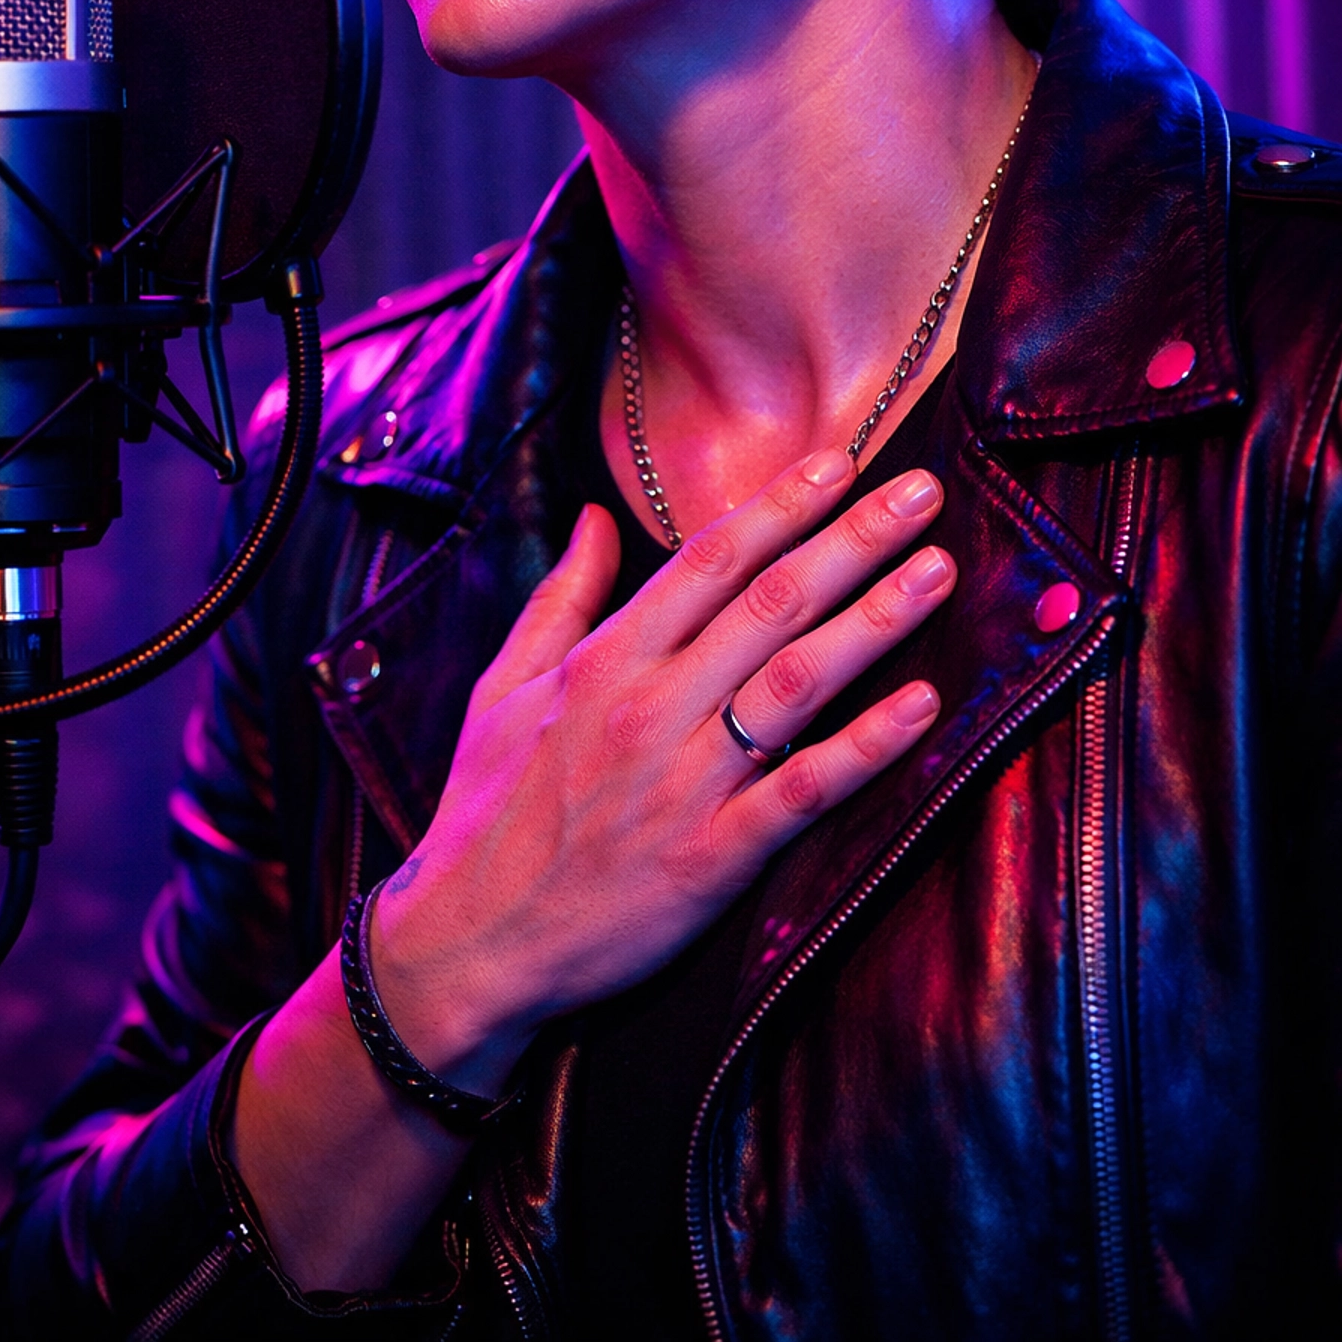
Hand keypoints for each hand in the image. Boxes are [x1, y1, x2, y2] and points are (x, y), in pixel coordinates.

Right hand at [370, 448, 952, 1093]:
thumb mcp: (501, 687)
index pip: (710, 559)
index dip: (782, 504)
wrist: (467, 944)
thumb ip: (560, 597)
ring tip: (938, 571)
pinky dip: (865, 746)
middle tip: (923, 492)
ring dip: (876, 620)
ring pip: (797, 681)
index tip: (841, 460)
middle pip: (771, 602)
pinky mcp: (712, 859)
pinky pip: (803, 790)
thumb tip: (594, 516)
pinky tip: (922, 706)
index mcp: (604, 660)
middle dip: (854, 539)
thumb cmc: (484, 811)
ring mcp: (685, 782)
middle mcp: (651, 706)